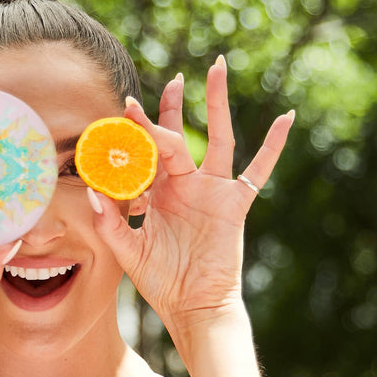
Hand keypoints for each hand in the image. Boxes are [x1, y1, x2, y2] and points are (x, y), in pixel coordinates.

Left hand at [87, 56, 292, 345]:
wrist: (193, 307)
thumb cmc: (161, 283)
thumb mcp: (128, 252)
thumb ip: (109, 221)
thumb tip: (90, 189)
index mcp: (158, 194)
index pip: (146, 154)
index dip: (136, 132)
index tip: (124, 106)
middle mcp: (186, 186)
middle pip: (180, 136)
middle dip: (175, 106)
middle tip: (173, 77)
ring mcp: (212, 192)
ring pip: (218, 139)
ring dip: (217, 104)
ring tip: (216, 69)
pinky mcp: (235, 204)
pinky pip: (258, 170)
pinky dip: (273, 145)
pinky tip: (286, 117)